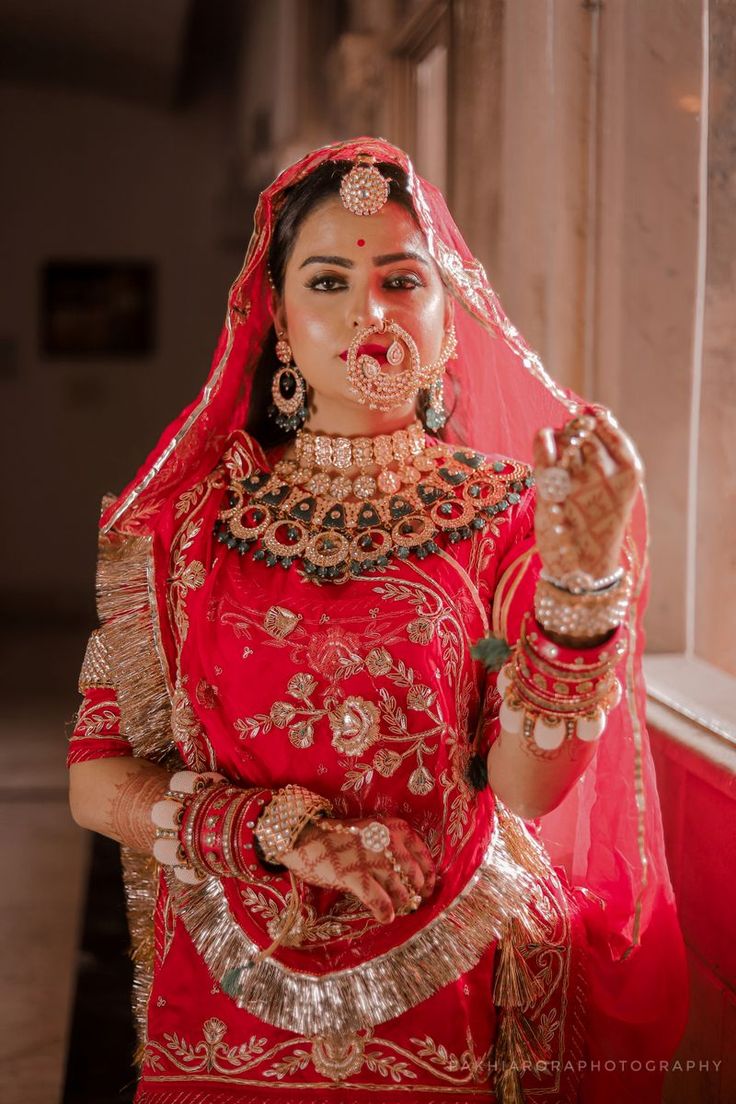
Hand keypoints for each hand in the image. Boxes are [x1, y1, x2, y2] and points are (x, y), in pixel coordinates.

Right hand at [280, 815, 435, 924]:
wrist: (307, 836)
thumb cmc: (343, 838)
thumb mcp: (374, 834)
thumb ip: (394, 850)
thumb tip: (416, 880)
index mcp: (395, 827)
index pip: (423, 855)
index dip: (428, 877)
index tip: (428, 890)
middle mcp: (387, 840)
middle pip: (414, 876)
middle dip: (414, 894)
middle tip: (410, 903)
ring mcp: (371, 857)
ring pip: (400, 890)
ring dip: (400, 904)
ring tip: (395, 909)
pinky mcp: (354, 874)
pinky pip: (379, 899)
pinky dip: (384, 911)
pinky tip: (385, 917)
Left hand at [532, 408, 641, 582]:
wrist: (584, 566)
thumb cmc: (599, 524)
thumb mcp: (616, 488)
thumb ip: (607, 452)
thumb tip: (591, 411)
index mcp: (629, 470)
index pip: (606, 425)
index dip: (593, 420)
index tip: (587, 424)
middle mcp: (605, 471)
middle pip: (583, 430)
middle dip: (574, 434)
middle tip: (570, 455)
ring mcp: (577, 478)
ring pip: (564, 436)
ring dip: (558, 441)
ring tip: (560, 463)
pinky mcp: (550, 487)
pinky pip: (544, 442)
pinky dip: (542, 437)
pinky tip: (543, 442)